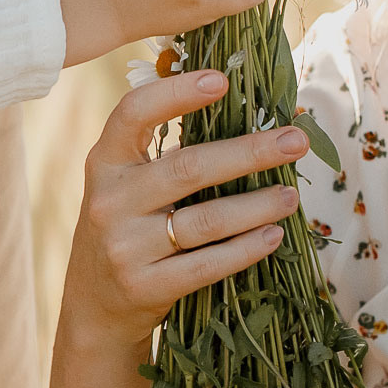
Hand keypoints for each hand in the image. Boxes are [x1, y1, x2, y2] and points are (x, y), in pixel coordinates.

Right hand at [65, 67, 306, 347]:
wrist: (93, 307)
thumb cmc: (125, 230)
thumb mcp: (124, 187)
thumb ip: (162, 157)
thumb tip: (245, 120)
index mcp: (104, 163)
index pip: (133, 113)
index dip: (176, 93)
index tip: (222, 80)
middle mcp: (109, 200)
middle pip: (188, 168)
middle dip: (250, 152)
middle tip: (295, 141)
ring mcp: (125, 247)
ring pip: (206, 219)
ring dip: (258, 205)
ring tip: (291, 195)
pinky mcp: (145, 287)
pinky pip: (208, 263)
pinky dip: (246, 248)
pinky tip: (273, 235)